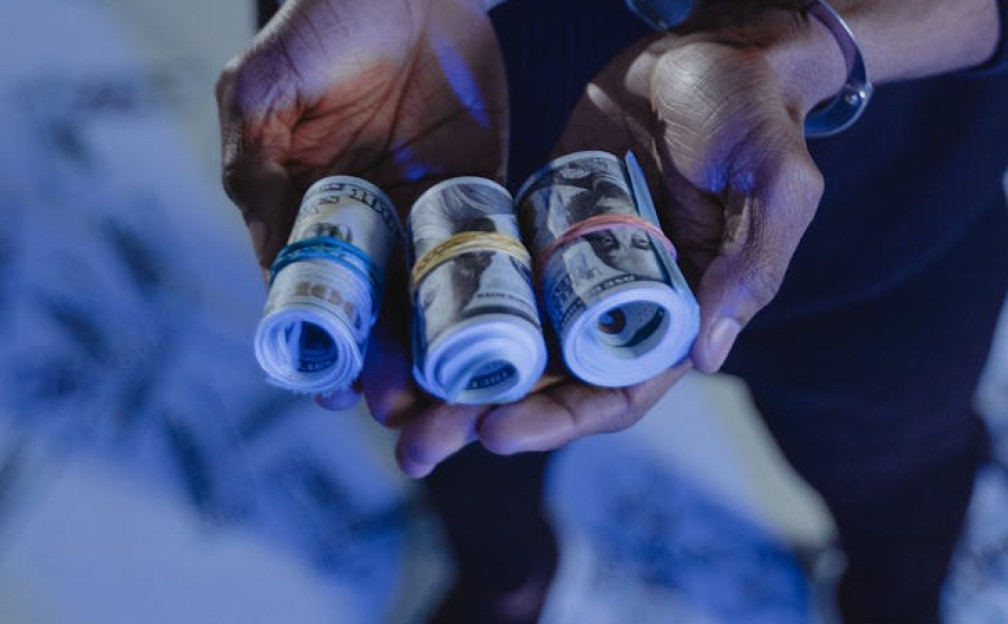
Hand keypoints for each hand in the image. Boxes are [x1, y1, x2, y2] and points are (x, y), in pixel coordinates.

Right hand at [217, 0, 506, 417]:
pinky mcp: (483, 196)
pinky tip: (506, 341)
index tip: (336, 392)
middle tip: (404, 410)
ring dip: (439, 355)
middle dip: (386, 369)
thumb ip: (259, 161)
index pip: (312, 297)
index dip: (324, 348)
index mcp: (308, 210)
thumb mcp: (271, 85)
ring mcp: (428, 215)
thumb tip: (264, 250)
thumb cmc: (327, 20)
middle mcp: (369, 225)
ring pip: (434, 303)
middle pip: (376, 317)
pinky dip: (496, 302)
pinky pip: (491, 257)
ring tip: (453, 399)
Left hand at [391, 5, 845, 475]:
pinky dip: (448, 303)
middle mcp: (620, 303)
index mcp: (679, 312)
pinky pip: (490, 272)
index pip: (617, 390)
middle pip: (548, 380)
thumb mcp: (776, 184)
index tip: (497, 433)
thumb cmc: (755, 115)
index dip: (560, 419)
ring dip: (453, 374)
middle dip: (483, 415)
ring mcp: (574, 265)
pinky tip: (397, 323)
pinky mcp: (541, 223)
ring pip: (508, 338)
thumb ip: (749, 265)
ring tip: (389, 402)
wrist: (710, 49)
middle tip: (416, 445)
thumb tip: (706, 357)